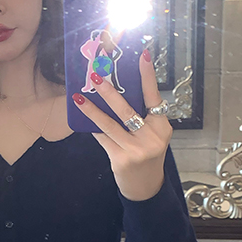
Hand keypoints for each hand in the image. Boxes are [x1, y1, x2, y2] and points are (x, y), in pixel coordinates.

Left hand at [72, 49, 171, 200]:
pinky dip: (92, 127)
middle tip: (96, 76)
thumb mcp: (151, 135)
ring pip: (110, 124)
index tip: (144, 55)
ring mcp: (136, 149)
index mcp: (162, 127)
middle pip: (127, 109)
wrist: (146, 186)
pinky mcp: (121, 159)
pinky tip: (82, 117)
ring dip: (92, 109)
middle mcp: (151, 137)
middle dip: (109, 91)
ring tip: (79, 97)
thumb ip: (141, 116)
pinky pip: (102, 138)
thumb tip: (115, 91)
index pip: (154, 97)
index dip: (148, 76)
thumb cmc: (146, 153)